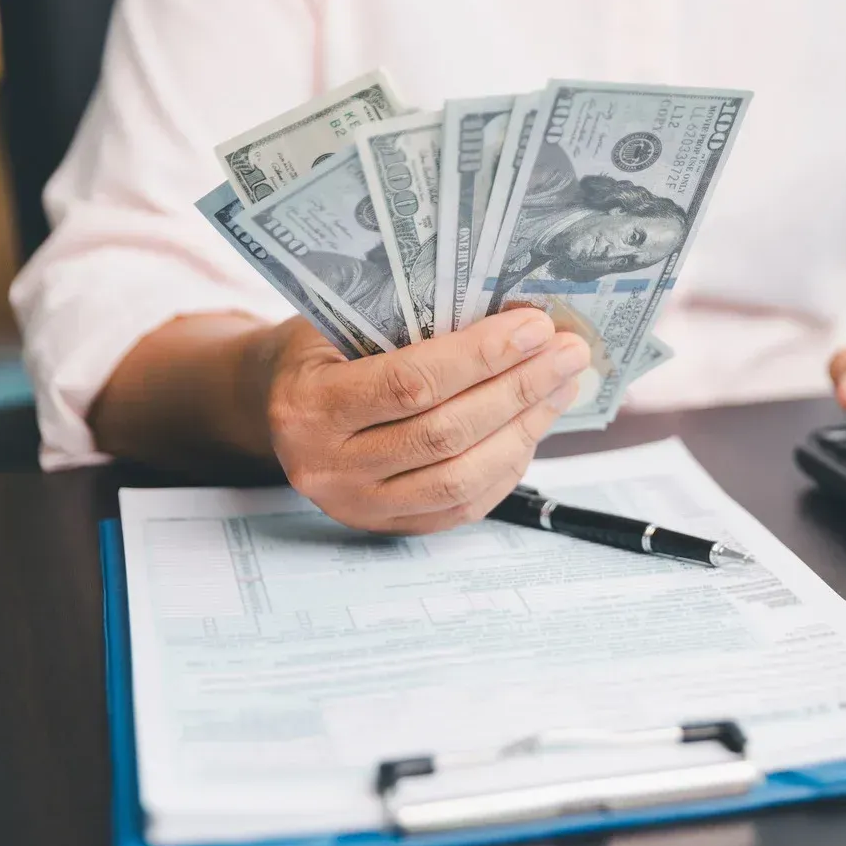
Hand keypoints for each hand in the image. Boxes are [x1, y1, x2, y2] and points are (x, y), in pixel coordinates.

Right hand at [260, 307, 589, 534]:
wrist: (279, 404)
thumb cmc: (323, 350)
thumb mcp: (344, 322)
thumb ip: (411, 324)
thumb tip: (512, 319)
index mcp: (310, 406)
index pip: (411, 384)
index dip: (481, 357)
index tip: (534, 329)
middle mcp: (328, 467)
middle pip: (445, 434)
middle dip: (518, 389)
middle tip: (567, 353)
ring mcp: (359, 506)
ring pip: (462, 476)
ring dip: (524, 427)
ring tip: (560, 385)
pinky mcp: (390, 526)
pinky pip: (464, 504)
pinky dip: (508, 463)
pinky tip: (534, 424)